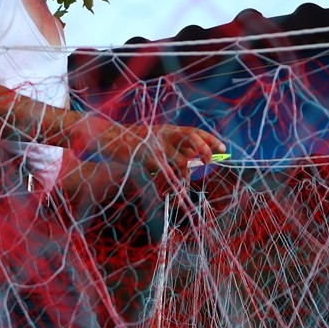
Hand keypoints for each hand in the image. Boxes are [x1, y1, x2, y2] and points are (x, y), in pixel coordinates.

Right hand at [95, 121, 225, 187]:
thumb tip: (188, 160)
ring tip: (186, 190)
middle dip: (204, 151)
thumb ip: (167, 148)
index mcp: (166, 130)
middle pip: (191, 139)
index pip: (193, 131)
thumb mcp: (149, 141)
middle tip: (208, 163)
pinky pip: (166, 174)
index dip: (209, 139)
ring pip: (181, 161)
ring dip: (187, 177)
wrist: (104, 138)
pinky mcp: (147, 156)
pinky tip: (178, 198)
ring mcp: (156, 145)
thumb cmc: (127, 144)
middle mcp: (163, 134)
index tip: (223, 148)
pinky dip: (174, 187)